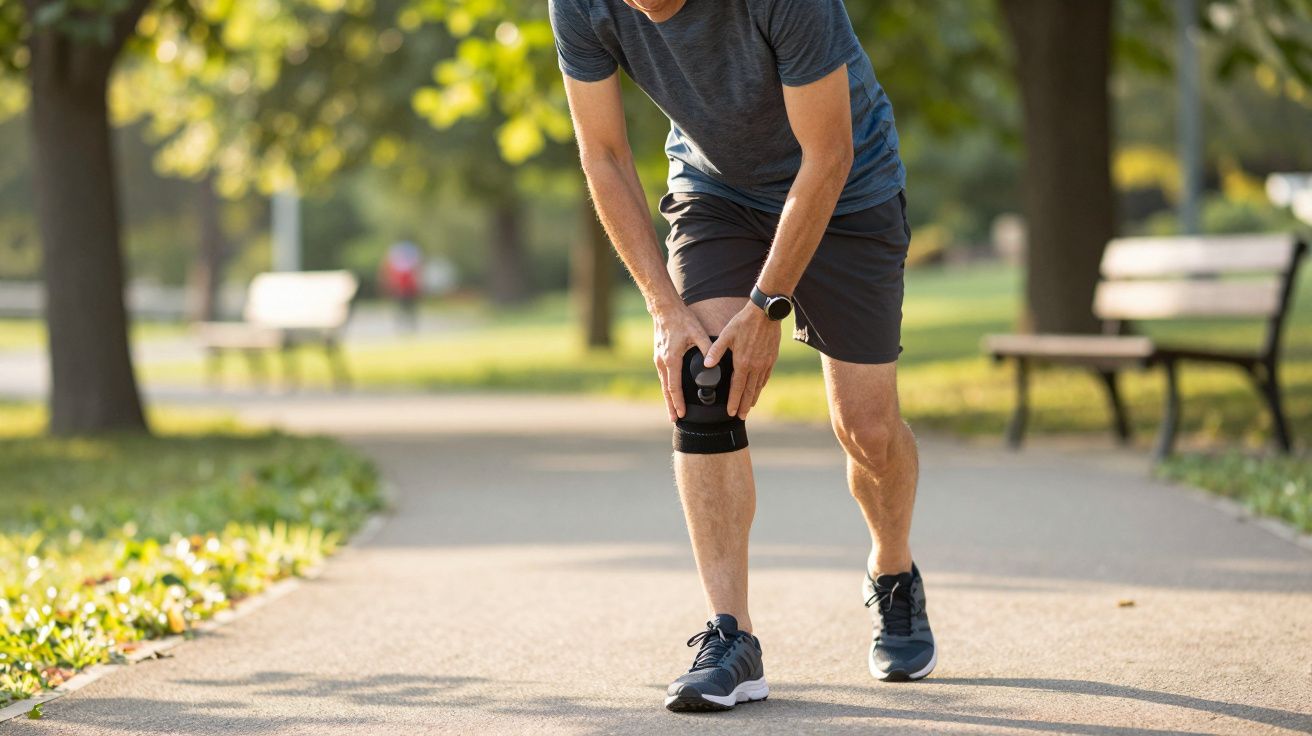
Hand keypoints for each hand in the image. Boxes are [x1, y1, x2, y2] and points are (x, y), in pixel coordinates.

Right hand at [653, 305, 712, 421]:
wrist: (664, 309)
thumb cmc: (682, 319)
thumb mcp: (697, 333)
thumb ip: (707, 349)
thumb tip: (713, 363)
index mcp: (672, 359)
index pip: (674, 387)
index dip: (678, 402)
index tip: (682, 414)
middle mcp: (663, 362)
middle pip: (666, 390)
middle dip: (670, 406)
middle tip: (674, 420)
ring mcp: (659, 359)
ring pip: (663, 384)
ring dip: (668, 398)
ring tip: (672, 411)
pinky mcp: (659, 356)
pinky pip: (663, 376)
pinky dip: (667, 387)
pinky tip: (670, 392)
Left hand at [703, 304, 780, 418]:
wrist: (766, 313)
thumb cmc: (743, 322)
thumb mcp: (726, 334)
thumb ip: (715, 351)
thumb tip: (706, 364)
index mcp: (742, 362)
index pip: (737, 387)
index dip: (733, 401)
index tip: (731, 412)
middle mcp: (755, 366)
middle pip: (749, 391)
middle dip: (744, 406)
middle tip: (740, 417)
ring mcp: (765, 363)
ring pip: (758, 386)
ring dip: (753, 398)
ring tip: (749, 407)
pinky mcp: (771, 358)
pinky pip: (766, 377)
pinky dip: (761, 386)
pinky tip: (758, 389)